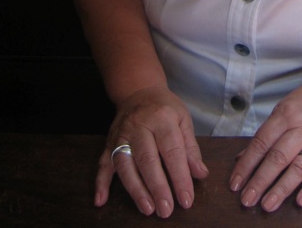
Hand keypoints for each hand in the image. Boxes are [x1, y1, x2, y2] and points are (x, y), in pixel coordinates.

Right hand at [95, 85, 208, 217]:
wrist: (139, 91)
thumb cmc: (165, 108)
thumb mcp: (183, 119)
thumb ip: (191, 148)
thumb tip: (201, 174)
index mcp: (162, 118)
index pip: (173, 151)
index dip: (180, 177)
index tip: (186, 200)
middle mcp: (139, 125)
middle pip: (148, 159)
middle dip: (158, 187)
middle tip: (166, 210)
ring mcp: (121, 134)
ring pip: (125, 164)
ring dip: (135, 189)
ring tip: (147, 208)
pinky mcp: (109, 142)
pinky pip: (103, 163)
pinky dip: (100, 182)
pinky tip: (101, 200)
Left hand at [229, 83, 301, 211]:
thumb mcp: (282, 110)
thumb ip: (265, 134)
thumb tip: (242, 158)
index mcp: (286, 115)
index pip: (262, 142)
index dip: (247, 164)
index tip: (236, 183)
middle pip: (278, 157)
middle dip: (261, 180)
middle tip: (248, 199)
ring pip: (299, 168)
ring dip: (282, 188)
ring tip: (268, 204)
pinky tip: (300, 200)